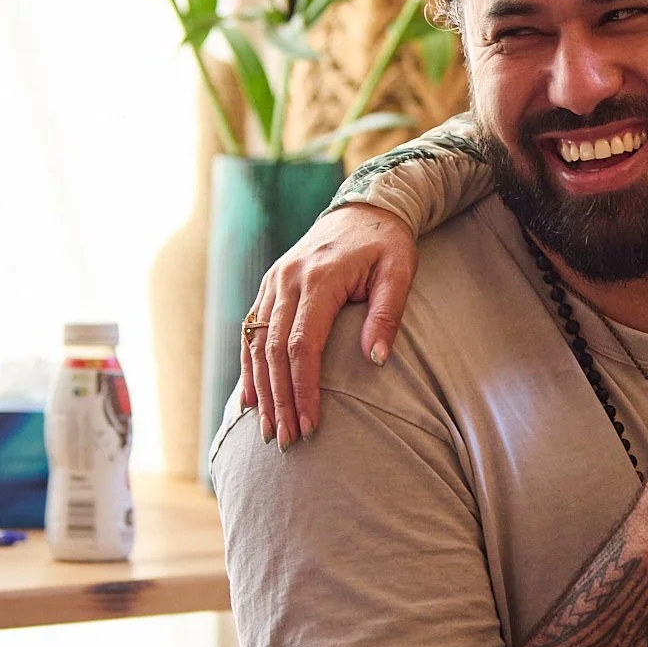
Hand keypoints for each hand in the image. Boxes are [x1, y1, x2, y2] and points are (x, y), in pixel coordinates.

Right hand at [241, 203, 415, 448]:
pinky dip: (248, 367)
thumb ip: (386, 314)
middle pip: (272, 351)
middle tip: (287, 440)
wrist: (363, 206)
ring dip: (260, 390)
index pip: (302, 346)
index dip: (304, 388)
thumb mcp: (399, 272)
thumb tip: (375, 360)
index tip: (311, 424)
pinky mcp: (268, 286)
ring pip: (255, 344)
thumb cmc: (387, 243)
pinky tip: (250, 399)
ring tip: (267, 430)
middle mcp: (287, 281)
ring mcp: (272, 282)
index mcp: (319, 279)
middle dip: (279, 400)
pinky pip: (250, 331)